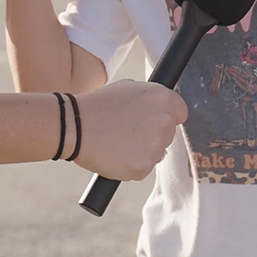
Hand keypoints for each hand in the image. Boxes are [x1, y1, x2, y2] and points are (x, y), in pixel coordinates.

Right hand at [72, 80, 188, 181]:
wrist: (75, 126)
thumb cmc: (98, 105)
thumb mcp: (129, 88)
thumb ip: (150, 98)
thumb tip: (160, 106)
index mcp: (163, 99)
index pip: (181, 113)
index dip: (168, 118)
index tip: (155, 123)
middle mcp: (165, 122)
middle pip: (168, 135)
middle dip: (152, 136)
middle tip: (128, 133)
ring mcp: (155, 146)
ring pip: (156, 153)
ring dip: (142, 152)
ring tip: (118, 143)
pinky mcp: (143, 167)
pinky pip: (142, 169)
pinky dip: (131, 166)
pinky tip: (114, 155)